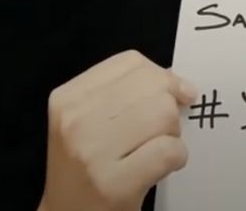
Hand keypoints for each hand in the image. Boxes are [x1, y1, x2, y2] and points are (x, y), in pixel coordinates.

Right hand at [38, 50, 197, 210]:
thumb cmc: (82, 166)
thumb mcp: (85, 120)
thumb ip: (122, 93)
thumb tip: (175, 79)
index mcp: (68, 97)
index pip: (130, 63)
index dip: (162, 75)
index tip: (174, 92)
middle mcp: (75, 120)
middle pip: (152, 88)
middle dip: (169, 108)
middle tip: (160, 130)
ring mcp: (93, 152)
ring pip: (164, 116)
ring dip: (173, 134)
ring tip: (157, 148)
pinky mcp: (114, 184)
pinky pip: (169, 152)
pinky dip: (177, 158)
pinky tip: (162, 166)